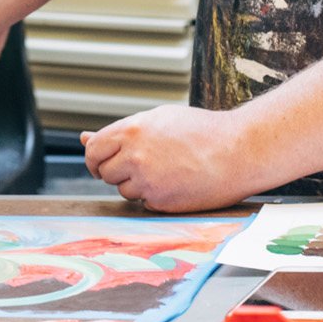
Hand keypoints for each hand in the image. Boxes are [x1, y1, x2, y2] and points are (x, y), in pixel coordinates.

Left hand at [83, 104, 261, 211]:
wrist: (238, 151)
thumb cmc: (200, 131)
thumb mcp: (158, 119)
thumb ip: (120, 131)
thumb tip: (83, 138)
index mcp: (131, 130)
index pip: (93, 150)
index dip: (96, 158)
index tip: (104, 162)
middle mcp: (135, 157)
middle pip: (105, 173)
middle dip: (117, 171)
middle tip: (143, 165)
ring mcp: (147, 182)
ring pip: (124, 191)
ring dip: (137, 185)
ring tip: (166, 171)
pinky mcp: (161, 202)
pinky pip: (145, 203)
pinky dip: (155, 196)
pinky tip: (177, 183)